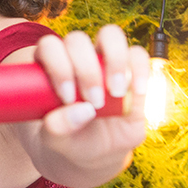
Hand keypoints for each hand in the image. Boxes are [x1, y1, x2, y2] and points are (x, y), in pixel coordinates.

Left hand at [29, 26, 149, 187]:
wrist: (95, 152)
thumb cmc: (69, 140)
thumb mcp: (55, 140)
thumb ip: (57, 128)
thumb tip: (82, 110)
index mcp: (49, 67)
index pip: (49, 47)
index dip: (59, 66)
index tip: (67, 97)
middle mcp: (75, 57)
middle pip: (78, 40)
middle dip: (86, 69)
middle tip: (92, 101)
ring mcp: (103, 60)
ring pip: (110, 35)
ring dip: (114, 60)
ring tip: (115, 92)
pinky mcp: (130, 69)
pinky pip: (138, 54)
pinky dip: (139, 69)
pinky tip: (135, 91)